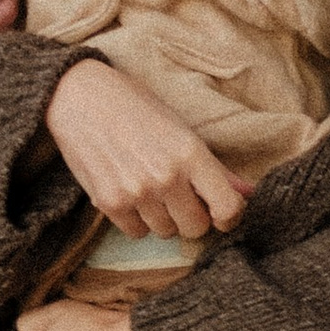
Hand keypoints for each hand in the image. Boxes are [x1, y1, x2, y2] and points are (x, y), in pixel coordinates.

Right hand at [47, 56, 247, 240]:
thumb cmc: (135, 107)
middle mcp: (166, 176)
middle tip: (179, 196)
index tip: (221, 214)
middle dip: (191, 216)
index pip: (227, 208)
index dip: (229, 217)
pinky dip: (136, 220)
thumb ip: (215, 168)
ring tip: (149, 187)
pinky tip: (129, 193)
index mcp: (191, 154)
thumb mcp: (181, 130)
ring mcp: (137, 192)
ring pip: (165, 232)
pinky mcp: (109, 203)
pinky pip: (136, 233)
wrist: (80, 97)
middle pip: (196, 228)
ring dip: (162, 217)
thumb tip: (249, 192)